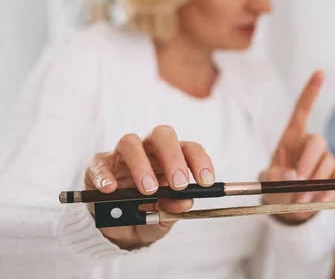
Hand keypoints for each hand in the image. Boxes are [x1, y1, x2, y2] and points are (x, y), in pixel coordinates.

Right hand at [84, 125, 214, 249]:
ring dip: (141, 164)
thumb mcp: (164, 216)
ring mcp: (122, 155)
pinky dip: (105, 176)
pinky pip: (100, 164)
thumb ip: (174, 208)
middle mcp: (149, 150)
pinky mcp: (99, 166)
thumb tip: (186, 202)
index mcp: (171, 158)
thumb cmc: (147, 213)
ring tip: (148, 190)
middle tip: (179, 185)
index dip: (200, 161)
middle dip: (173, 157)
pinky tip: (111, 189)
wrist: (118, 228)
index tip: (206, 182)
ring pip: (130, 143)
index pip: (189, 148)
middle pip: (162, 135)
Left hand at [260, 71, 334, 224]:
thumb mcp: (266, 184)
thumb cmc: (275, 189)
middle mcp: (311, 144)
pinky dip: (328, 193)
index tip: (320, 73)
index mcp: (291, 138)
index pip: (302, 110)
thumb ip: (274, 179)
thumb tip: (291, 176)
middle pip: (318, 141)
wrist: (289, 209)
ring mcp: (326, 158)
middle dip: (309, 162)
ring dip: (315, 183)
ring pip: (328, 163)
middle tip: (298, 184)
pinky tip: (319, 201)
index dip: (311, 92)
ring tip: (301, 199)